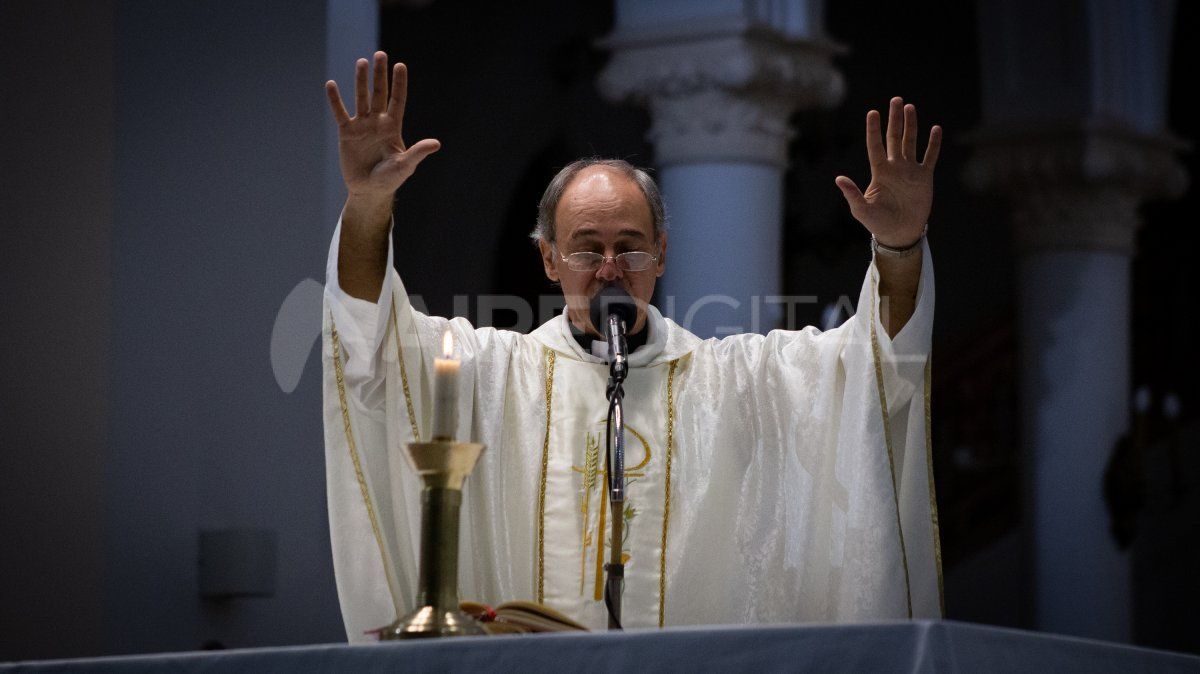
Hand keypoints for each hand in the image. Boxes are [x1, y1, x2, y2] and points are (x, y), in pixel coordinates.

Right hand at [325, 52, 439, 198]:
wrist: (369, 191)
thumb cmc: (390, 179)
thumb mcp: (405, 165)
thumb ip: (418, 152)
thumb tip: (436, 143)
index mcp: (393, 127)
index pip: (397, 100)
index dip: (399, 83)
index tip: (400, 65)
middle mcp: (378, 122)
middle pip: (379, 93)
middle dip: (380, 75)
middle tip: (380, 54)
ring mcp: (362, 126)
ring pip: (361, 98)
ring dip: (360, 81)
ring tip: (361, 62)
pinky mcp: (346, 133)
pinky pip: (340, 113)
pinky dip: (335, 100)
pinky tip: (331, 84)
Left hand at [835, 97, 940, 247]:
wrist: (899, 234)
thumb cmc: (878, 223)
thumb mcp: (862, 210)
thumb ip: (852, 193)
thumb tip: (838, 178)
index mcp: (879, 172)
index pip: (875, 146)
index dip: (874, 130)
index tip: (872, 113)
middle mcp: (894, 167)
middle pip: (894, 138)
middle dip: (895, 119)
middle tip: (896, 99)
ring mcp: (910, 171)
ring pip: (911, 142)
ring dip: (911, 125)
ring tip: (910, 107)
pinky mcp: (924, 178)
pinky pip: (929, 157)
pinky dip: (933, 144)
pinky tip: (935, 129)